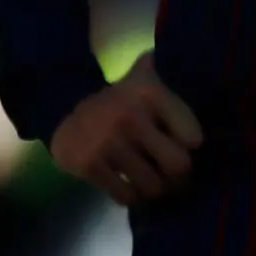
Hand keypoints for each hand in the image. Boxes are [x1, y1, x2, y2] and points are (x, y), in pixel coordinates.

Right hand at [50, 53, 203, 206]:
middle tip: (169, 172)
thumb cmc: (118, 102)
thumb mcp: (142, 79)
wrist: (62, 113)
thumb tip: (177, 59)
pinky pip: (125, 195)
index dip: (189, 144)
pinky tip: (128, 186)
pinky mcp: (88, 165)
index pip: (193, 136)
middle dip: (177, 175)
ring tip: (150, 180)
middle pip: (178, 165)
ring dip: (154, 188)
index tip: (182, 143)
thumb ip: (168, 76)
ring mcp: (108, 142)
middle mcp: (130, 117)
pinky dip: (130, 196)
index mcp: (150, 94)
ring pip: (153, 186)